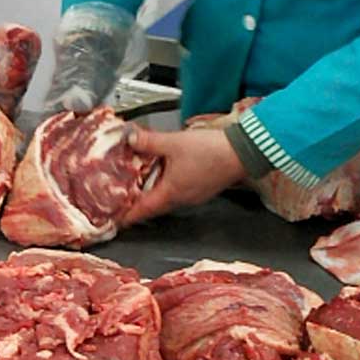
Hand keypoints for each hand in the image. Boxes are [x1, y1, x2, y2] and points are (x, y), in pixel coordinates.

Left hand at [122, 126, 246, 224]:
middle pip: (153, 205)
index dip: (127, 216)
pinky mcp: (203, 188)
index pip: (143, 210)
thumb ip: (148, 142)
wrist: (244, 151)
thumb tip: (129, 139)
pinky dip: (166, 184)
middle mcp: (182, 199)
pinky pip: (178, 190)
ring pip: (166, 197)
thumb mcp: (173, 143)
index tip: (115, 220)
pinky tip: (163, 171)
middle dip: (137, 202)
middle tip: (121, 197)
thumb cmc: (210, 150)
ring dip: (152, 192)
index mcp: (171, 193)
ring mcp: (194, 195)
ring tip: (138, 182)